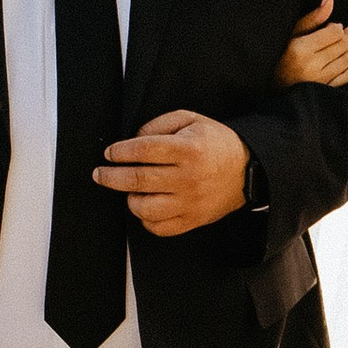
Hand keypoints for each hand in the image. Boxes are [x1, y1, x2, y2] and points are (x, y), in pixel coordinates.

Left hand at [96, 112, 252, 233]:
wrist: (247, 170)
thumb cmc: (214, 143)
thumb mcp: (191, 120)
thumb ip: (158, 124)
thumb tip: (132, 140)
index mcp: (188, 149)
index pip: (143, 150)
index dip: (120, 152)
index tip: (110, 153)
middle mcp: (188, 178)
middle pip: (138, 180)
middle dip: (111, 176)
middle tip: (100, 173)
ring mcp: (190, 202)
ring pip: (145, 208)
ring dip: (129, 199)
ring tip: (129, 190)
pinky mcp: (192, 220)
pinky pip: (159, 227)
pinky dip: (145, 219)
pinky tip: (146, 206)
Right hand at [275, 0, 347, 89]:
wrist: (275, 84)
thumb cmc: (281, 55)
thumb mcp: (293, 33)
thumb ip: (314, 16)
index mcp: (301, 49)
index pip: (333, 33)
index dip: (338, 27)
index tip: (335, 26)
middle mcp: (312, 66)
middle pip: (342, 46)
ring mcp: (320, 81)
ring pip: (347, 59)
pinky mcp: (326, 89)